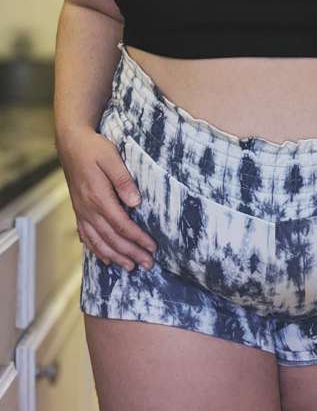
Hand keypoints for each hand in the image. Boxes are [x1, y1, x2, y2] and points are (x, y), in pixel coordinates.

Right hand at [57, 126, 157, 270]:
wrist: (71, 143)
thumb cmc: (94, 149)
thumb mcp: (111, 157)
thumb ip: (123, 180)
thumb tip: (135, 202)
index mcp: (98, 197)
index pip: (121, 225)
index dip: (137, 238)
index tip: (152, 247)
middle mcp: (88, 209)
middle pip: (111, 238)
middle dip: (130, 253)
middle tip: (148, 264)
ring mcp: (81, 211)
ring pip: (98, 241)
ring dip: (115, 257)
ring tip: (130, 267)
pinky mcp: (79, 210)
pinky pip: (86, 236)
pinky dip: (96, 250)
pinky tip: (105, 259)